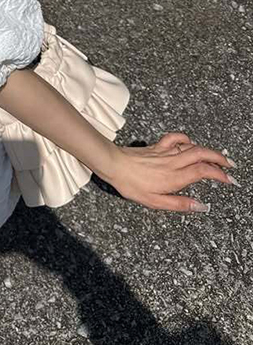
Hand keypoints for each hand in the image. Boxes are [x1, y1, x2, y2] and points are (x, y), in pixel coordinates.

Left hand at [102, 132, 237, 212]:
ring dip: (207, 150)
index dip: (219, 174)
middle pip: (202, 154)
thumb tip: (200, 206)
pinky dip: (185, 139)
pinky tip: (189, 143)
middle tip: (230, 166)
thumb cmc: (131, 185)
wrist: (113, 165)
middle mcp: (173, 162)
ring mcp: (165, 152)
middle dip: (220, 159)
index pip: (203, 172)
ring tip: (217, 157)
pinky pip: (174, 138)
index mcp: (174, 177)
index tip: (229, 180)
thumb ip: (179, 204)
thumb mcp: (154, 202)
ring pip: (192, 146)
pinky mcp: (157, 146)